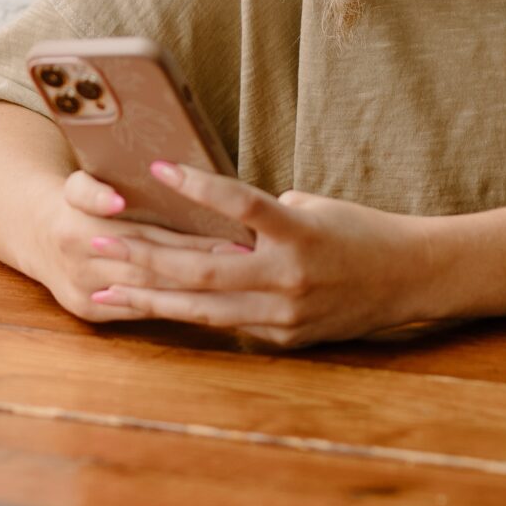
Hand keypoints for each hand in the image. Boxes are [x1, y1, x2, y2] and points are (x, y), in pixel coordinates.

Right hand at [27, 166, 248, 325]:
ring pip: (148, 292)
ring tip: (236, 275)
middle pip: (149, 267)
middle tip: (242, 254)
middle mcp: (77, 264)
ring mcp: (82, 292)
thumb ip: (92, 190)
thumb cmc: (74, 202)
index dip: (182, 239)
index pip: (138, 236)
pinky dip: (173, 303)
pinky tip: (209, 297)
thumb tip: (117, 201)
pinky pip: (138, 310)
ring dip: (194, 285)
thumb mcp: (76, 184)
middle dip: (198, 262)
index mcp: (74, 228)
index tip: (225, 238)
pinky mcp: (89, 311)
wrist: (38, 236)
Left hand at [86, 162, 430, 347]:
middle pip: (202, 267)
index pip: (240, 204)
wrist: (410, 280)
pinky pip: (224, 325)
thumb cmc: (359, 231)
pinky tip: (149, 308)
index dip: (198, 186)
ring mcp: (284, 312)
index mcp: (299, 231)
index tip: (156, 168)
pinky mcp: (283, 337)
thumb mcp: (313, 208)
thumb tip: (208, 214)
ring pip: (202, 307)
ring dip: (148, 297)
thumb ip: (261, 217)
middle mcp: (288, 276)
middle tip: (94, 242)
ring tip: (104, 288)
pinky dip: (185, 314)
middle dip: (142, 256)